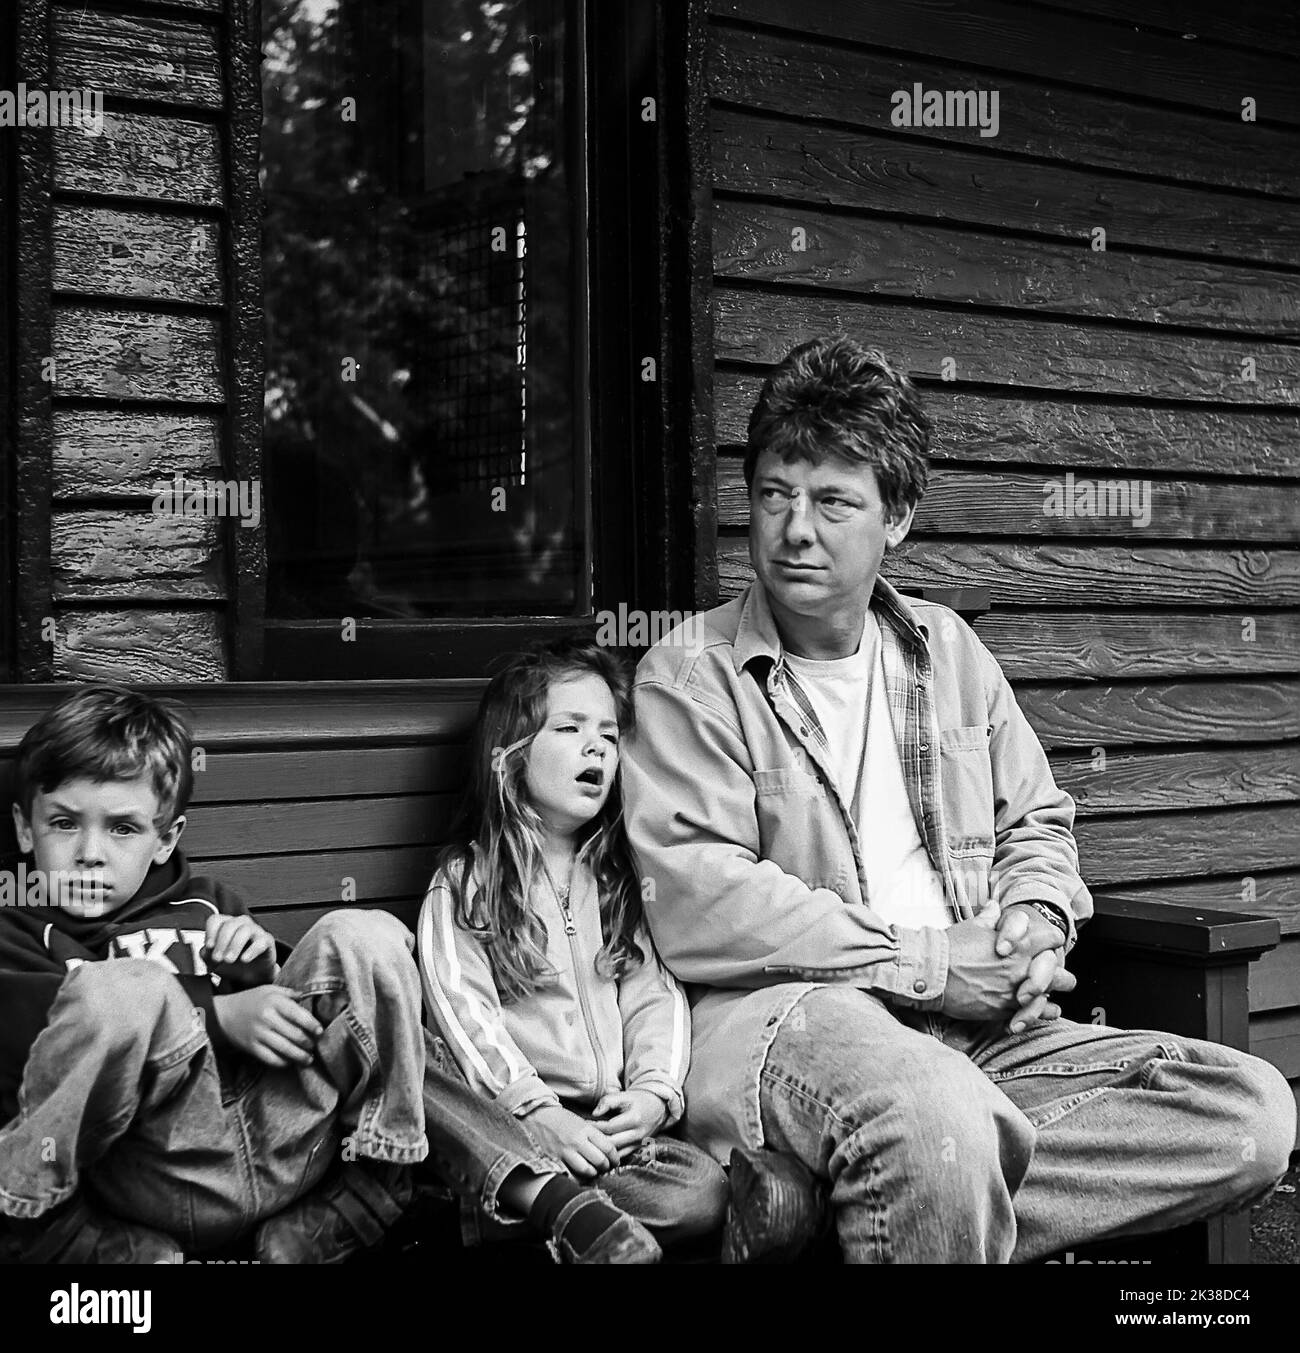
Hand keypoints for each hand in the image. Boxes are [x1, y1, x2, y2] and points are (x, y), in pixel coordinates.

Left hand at [204, 913, 277, 986]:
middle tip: (217, 958)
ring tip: (228, 960)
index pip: (216, 920)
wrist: (253, 977)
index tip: (208, 947)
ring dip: (234, 945)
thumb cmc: (233, 965)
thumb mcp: (215, 962)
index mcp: (226, 925)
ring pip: (245, 930)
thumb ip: (206, 955)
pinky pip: (261, 941)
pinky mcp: (267, 941)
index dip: (210, 932)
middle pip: (229, 925)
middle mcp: (241, 924)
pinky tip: (245, 960)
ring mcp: (255, 930)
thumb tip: (204, 951)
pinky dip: (252, 950)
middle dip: (221, 942)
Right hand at [213, 986, 321, 1066]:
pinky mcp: (252, 1048)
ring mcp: (259, 1034)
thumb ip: (290, 993)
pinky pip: (271, 1059)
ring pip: (285, 1049)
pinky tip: (290, 1062)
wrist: (224, 1014)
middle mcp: (267, 1018)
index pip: (299, 1015)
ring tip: (309, 1059)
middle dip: (308, 1043)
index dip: (312, 1025)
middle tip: (315, 1045)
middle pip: (295, 1035)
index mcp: (274, 1001)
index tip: (320, 1031)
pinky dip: (283, 1063)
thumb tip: (308, 997)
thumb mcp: (270, 990)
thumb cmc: (251, 1000)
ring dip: (300, 1056)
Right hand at [522, 1104, 620, 1179]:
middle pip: (600, 1160)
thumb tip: (608, 1150)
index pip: (608, 1147)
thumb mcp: (581, 1122)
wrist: (538, 1116)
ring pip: (587, 1170)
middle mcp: (577, 1140)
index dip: (615, 1157)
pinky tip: (581, 1174)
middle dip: (606, 1167)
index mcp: (586, 1129)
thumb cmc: (561, 1119)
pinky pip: (572, 1174)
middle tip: (607, 1167)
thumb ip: (593, 1135)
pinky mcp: (555, 1159)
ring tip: (594, 1171)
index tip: (616, 1160)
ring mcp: (566, 1151)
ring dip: (593, 1173)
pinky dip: (578, 1177)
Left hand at [590, 1089, 666, 1149]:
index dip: (595, 1126)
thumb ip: (608, 1101)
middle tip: (583, 1136)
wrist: (658, 1108)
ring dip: (602, 1150)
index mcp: (634, 1119)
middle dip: (596, 1141)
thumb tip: (594, 1113)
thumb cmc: (638, 1100)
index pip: (610, 1127)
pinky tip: (600, 1152)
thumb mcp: (625, 1095)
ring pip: (616, 1153)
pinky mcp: (638, 1148)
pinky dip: (610, 1156)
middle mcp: (638, 1134)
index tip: (583, 1124)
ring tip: (589, 1144)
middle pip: (612, 1143)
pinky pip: (622, 1156)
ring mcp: (639, 1143)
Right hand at [938, 906, 1070, 1023]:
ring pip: (1052, 995)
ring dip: (1051, 993)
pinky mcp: (1005, 1009)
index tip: (1045, 942)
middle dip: (1057, 972)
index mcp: (1019, 944)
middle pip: (1061, 973)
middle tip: (1050, 972)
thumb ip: (990, 918)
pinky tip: (1040, 1009)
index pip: (1053, 938)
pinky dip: (1042, 1012)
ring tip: (1047, 993)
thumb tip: (994, 906)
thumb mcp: (972, 927)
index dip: (1051, 939)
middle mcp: (1023, 968)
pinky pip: (1037, 1014)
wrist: (932, 973)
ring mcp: (1016, 990)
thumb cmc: (950, 947)